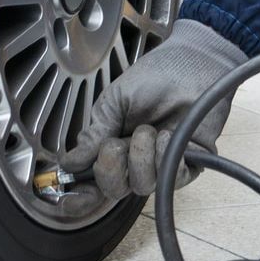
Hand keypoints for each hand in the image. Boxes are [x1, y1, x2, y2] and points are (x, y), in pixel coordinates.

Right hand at [63, 19, 247, 199]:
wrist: (190, 63)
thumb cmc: (154, 78)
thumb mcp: (115, 101)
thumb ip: (95, 133)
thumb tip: (70, 163)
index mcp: (113, 146)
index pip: (95, 182)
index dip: (82, 196)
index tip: (73, 197)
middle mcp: (136, 160)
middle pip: (115, 191)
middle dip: (110, 171)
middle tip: (116, 145)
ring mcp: (162, 164)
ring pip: (142, 186)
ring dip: (140, 158)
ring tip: (148, 131)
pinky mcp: (189, 163)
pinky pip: (172, 178)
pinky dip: (164, 157)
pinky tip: (166, 136)